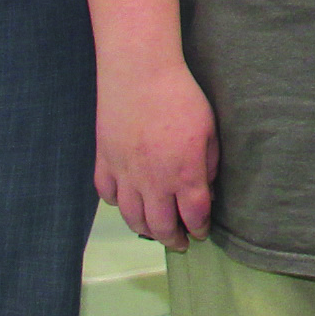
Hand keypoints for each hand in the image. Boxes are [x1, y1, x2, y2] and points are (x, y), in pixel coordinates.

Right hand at [94, 56, 218, 246]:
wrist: (139, 73)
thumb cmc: (180, 96)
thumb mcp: (208, 129)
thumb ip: (209, 163)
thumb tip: (207, 187)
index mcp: (184, 174)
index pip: (194, 215)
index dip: (199, 228)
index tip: (201, 232)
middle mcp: (153, 182)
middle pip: (162, 225)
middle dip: (174, 239)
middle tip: (181, 243)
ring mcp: (125, 174)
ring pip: (133, 217)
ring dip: (146, 230)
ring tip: (156, 232)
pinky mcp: (105, 162)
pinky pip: (108, 195)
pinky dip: (118, 205)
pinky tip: (128, 203)